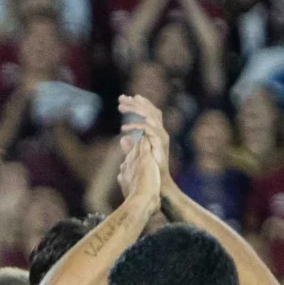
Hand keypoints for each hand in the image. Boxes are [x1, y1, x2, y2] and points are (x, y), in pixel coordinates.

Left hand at [118, 93, 167, 212]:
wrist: (158, 186)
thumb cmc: (150, 172)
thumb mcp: (137, 155)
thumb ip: (131, 145)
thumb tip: (122, 138)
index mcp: (156, 134)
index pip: (149, 114)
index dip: (139, 105)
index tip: (125, 99)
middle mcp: (160, 133)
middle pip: (151, 111)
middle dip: (136, 103)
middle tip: (121, 98)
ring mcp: (161, 138)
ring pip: (151, 117)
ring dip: (135, 110)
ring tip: (121, 107)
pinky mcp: (160, 145)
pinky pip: (149, 131)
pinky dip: (136, 127)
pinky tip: (124, 129)